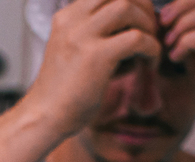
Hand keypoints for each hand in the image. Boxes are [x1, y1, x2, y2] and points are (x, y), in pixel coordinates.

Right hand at [27, 0, 162, 138]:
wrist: (44, 118)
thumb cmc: (64, 92)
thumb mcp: (73, 51)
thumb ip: (95, 35)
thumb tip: (132, 27)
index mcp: (66, 16)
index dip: (130, 0)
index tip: (140, 19)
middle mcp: (72, 20)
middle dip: (142, 6)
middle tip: (151, 30)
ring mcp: (82, 36)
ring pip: (127, 7)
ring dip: (147, 24)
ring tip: (150, 47)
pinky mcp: (96, 57)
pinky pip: (136, 39)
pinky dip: (151, 48)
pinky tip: (150, 64)